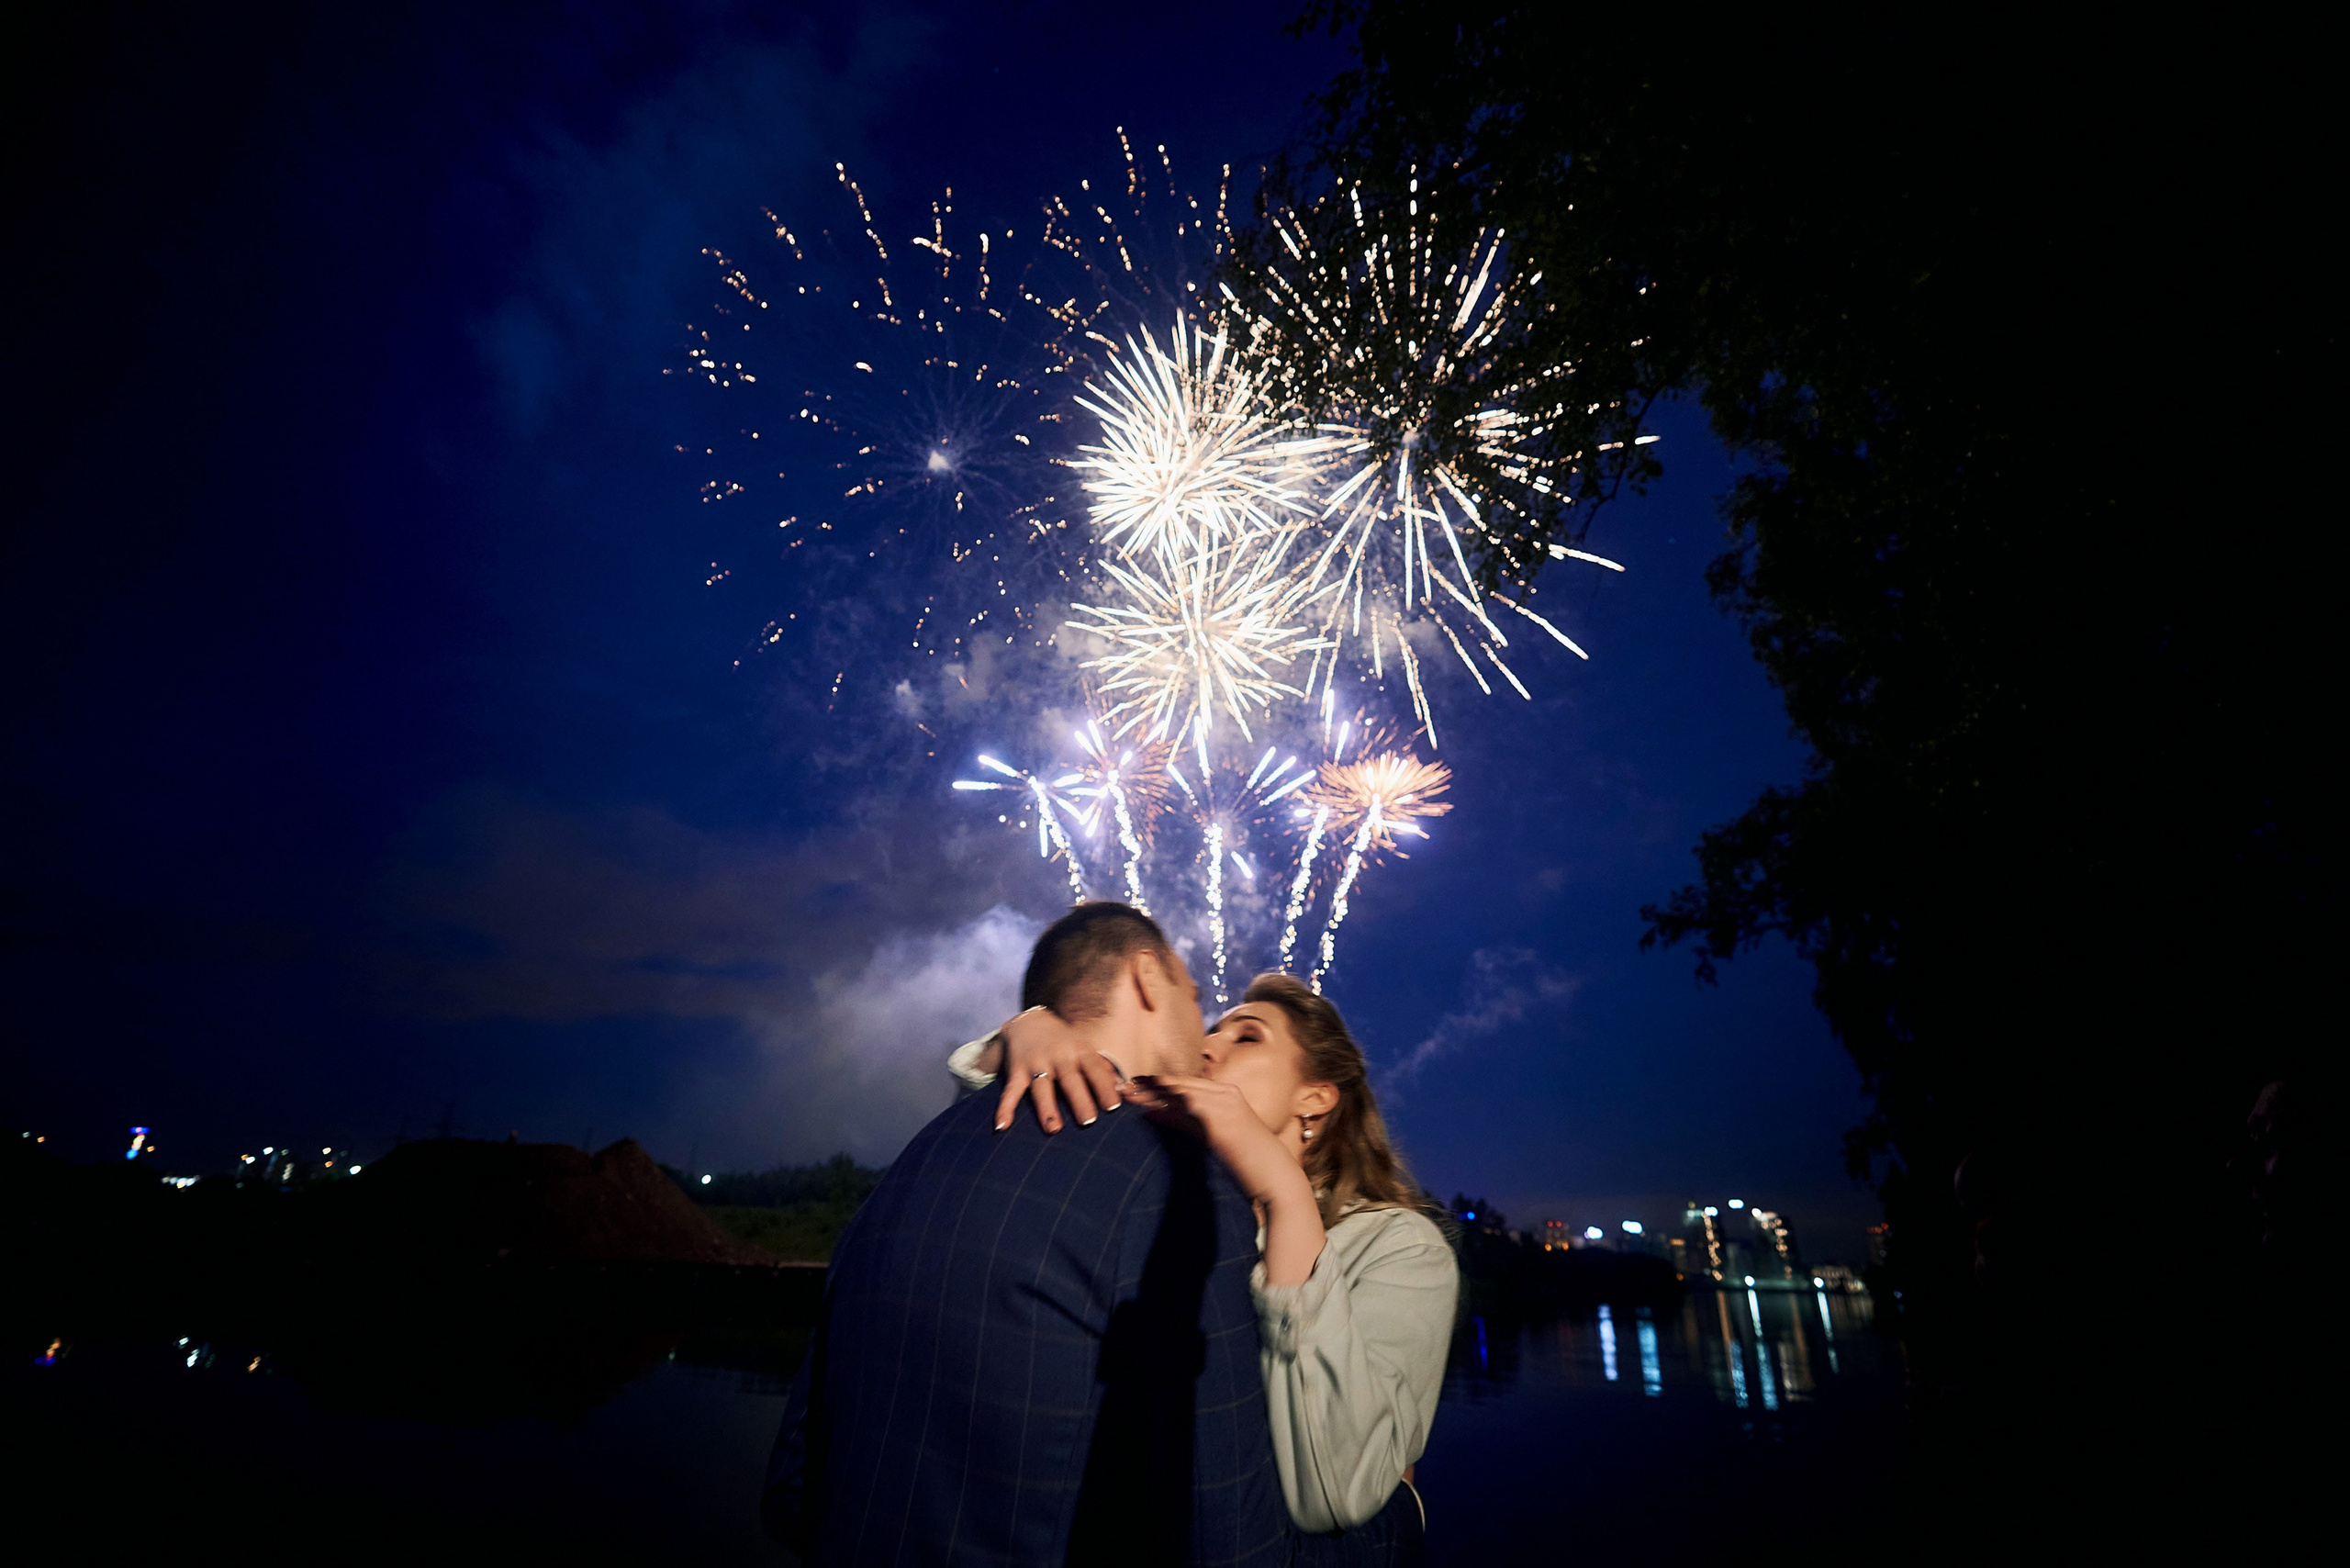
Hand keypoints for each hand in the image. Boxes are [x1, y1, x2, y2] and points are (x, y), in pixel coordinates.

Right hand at [992, 1007, 1129, 1133]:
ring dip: (1047, 1108)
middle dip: (1079, 1099)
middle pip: (1070, 1079)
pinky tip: (1002, 1126)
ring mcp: (1036, 1063)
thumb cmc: (1065, 1044)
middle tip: (1089, 1121)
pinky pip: (1010, 1091)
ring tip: (1053, 1129)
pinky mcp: (1016, 1070)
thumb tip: (1126, 1090)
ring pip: (1041, 1087)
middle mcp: (1058, 1055)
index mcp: (1080, 1050)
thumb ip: (1103, 1071)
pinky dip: (1005, 1108)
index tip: (1114, 1106)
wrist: (1029, 1022)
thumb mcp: (1085, 1050)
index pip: (1095, 1069)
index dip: (1104, 1086)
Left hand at [1121, 1074, 1324, 1285]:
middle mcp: (1227, 1094)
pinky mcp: (1220, 1122)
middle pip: (1179, 1083)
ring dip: (1151, 1093)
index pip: (1187, 1083)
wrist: (1278, 1179)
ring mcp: (1225, 1105)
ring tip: (1126, 1094)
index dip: (1159, 1083)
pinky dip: (1165, 1111)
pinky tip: (1146, 1113)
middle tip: (1121, 1084)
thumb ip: (1196, 1125)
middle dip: (1149, 1083)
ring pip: (1180, 1092)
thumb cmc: (1252, 1164)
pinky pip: (1186, 1112)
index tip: (1135, 1085)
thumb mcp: (1221, 1137)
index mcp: (1228, 1095)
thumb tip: (1162, 1117)